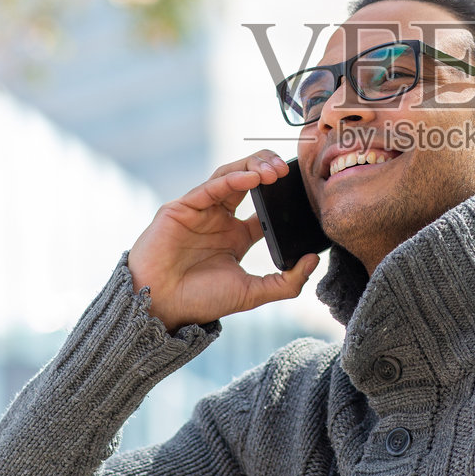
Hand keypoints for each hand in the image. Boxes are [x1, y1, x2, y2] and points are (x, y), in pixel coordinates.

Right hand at [126, 151, 319, 331]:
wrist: (161, 307)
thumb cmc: (201, 300)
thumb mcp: (252, 292)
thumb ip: (286, 281)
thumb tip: (314, 260)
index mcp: (236, 236)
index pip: (263, 205)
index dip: (282, 194)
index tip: (302, 189)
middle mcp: (219, 218)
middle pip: (247, 180)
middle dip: (267, 169)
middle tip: (287, 170)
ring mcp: (200, 211)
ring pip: (229, 175)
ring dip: (253, 168)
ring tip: (274, 170)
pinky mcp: (181, 208)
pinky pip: (210, 187)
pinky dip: (232, 179)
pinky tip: (252, 178)